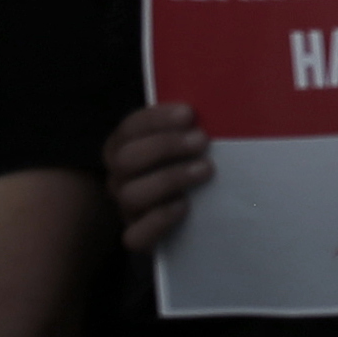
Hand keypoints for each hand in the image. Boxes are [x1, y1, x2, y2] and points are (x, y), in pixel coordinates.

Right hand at [104, 102, 213, 254]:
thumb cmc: (190, 160)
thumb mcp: (187, 136)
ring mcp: (126, 207)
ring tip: (205, 169)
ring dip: (169, 178)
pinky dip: (159, 219)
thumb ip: (191, 122)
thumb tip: (217, 100)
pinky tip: (184, 206)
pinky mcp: (137, 235)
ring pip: (131, 194)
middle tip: (201, 140)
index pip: (130, 128)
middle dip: (165, 146)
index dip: (157, 119)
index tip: (189, 114)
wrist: (190, 209)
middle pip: (126, 159)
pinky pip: (134, 235)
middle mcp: (119, 176)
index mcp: (125, 145)